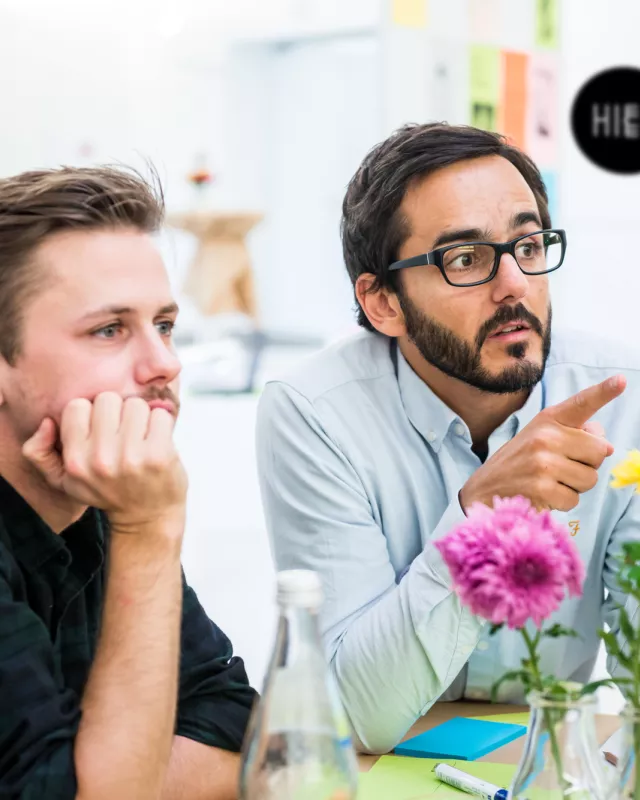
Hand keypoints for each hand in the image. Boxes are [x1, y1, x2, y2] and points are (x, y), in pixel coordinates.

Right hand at [23, 392, 187, 532]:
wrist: (147, 517)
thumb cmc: (107, 491)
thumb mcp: (65, 480)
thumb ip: (40, 453)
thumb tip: (47, 422)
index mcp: (75, 462)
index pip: (77, 406)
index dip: (92, 413)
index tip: (102, 430)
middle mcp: (100, 460)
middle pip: (107, 399)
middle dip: (118, 411)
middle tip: (124, 433)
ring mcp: (131, 458)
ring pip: (135, 404)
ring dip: (142, 417)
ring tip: (141, 438)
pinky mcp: (159, 455)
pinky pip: (160, 415)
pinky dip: (161, 424)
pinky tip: (157, 441)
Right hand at [459, 375, 625, 512]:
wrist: (484, 489)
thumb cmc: (519, 462)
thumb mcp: (541, 438)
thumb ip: (575, 436)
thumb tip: (608, 447)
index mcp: (548, 420)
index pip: (581, 404)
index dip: (604, 392)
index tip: (621, 381)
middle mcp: (545, 437)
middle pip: (599, 451)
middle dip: (588, 464)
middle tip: (561, 467)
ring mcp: (543, 463)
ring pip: (590, 478)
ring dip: (575, 486)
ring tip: (549, 481)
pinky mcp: (542, 489)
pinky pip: (575, 499)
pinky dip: (562, 502)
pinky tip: (543, 495)